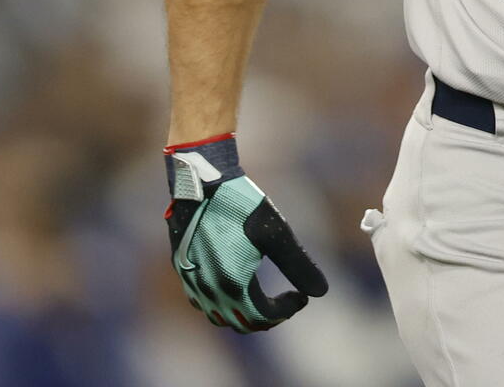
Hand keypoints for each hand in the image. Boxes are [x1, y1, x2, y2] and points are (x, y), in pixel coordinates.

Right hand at [164, 134, 328, 331]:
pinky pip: (202, 301)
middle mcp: (208, 290)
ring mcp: (191, 281)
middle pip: (241, 323)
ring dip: (244, 314)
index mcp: (233, 285)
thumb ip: (299, 265)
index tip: (301, 296)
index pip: (264, 317)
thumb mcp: (277, 233)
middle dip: (267, 318)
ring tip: (263, 298)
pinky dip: (222, 303)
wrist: (201, 181)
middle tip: (285, 301)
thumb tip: (322, 291)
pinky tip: (235, 285)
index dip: (287, 310)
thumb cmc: (241, 204)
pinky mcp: (182, 269)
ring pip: (219, 316)